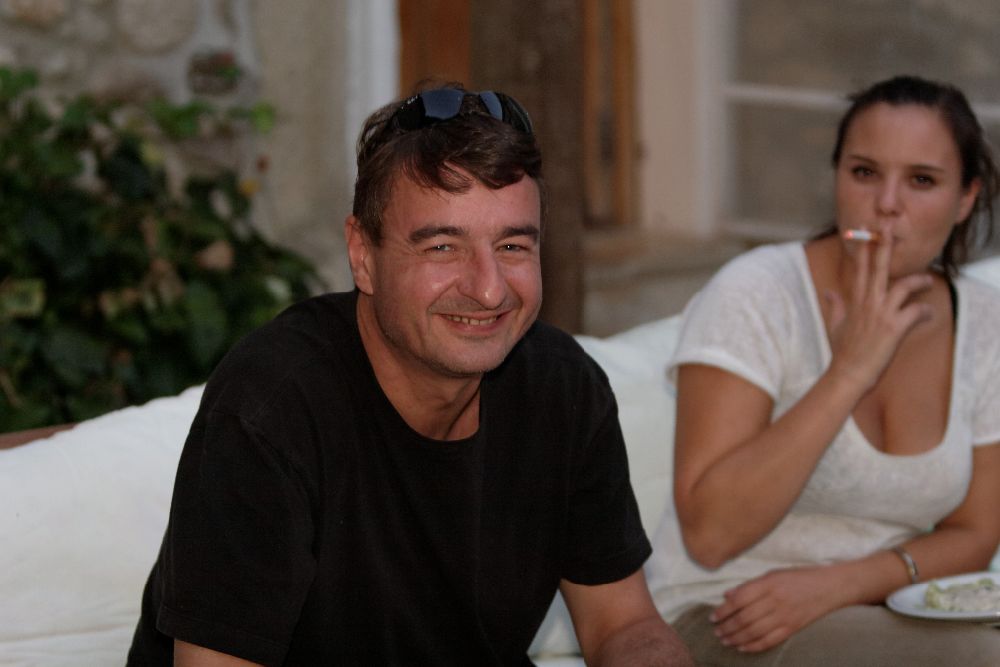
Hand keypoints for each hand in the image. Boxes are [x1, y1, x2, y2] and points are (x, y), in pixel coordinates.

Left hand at [709, 565, 848, 652]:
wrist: (830, 587)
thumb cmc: (799, 577)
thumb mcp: (773, 574)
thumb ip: (750, 586)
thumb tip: (727, 595)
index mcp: (768, 584)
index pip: (739, 599)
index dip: (723, 610)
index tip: (713, 616)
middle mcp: (775, 601)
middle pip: (744, 618)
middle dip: (727, 627)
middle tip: (716, 631)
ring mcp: (785, 616)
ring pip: (754, 631)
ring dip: (736, 638)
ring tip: (725, 640)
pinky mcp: (793, 628)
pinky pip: (770, 641)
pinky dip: (754, 646)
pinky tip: (742, 647)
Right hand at [825, 222, 932, 391]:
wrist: (848, 373)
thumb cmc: (843, 352)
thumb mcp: (836, 325)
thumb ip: (836, 305)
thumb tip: (829, 291)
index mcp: (855, 301)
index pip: (860, 268)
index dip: (864, 248)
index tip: (865, 231)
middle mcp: (868, 303)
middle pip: (878, 268)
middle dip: (884, 246)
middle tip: (888, 227)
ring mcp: (881, 314)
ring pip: (904, 286)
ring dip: (919, 280)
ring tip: (927, 280)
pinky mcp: (894, 327)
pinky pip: (916, 310)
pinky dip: (926, 310)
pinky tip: (928, 313)